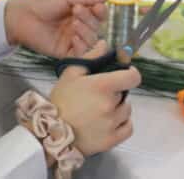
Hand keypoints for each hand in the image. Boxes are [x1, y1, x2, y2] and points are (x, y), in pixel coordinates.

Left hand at [4, 0, 106, 57]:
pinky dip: (82, 46)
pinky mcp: (65, 53)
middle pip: (97, 27)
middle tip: (76, 11)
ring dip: (86, 32)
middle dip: (89, 19)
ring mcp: (72, 40)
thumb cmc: (41, 3)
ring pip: (92, 40)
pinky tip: (74, 37)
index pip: (99, 14)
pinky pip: (82, 54)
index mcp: (80, 11)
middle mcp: (78, 26)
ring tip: (74, 25)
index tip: (97, 7)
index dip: (101, 12)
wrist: (22, 17)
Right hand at [50, 41, 139, 155]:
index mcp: (102, 86)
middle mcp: (110, 105)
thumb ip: (91, 56)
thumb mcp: (71, 73)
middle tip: (98, 96)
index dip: (130, 73)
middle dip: (116, 92)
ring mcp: (112, 124)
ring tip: (99, 111)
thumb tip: (105, 43)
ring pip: (126, 110)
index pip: (133, 77)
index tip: (123, 74)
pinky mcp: (111, 140)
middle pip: (125, 94)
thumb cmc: (61, 100)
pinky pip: (128, 128)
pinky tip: (108, 122)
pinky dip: (122, 124)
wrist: (50, 132)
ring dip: (118, 108)